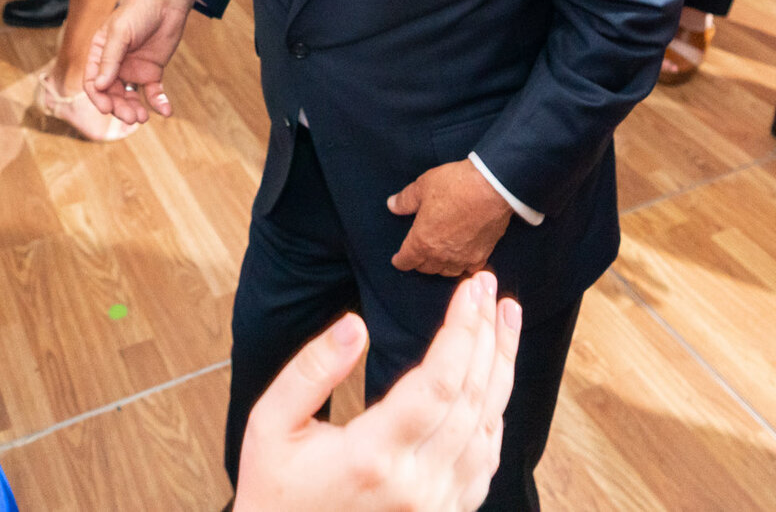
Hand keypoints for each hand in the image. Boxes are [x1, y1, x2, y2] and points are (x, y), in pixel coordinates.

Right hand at [85, 0, 196, 124]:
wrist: (168, 1)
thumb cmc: (139, 11)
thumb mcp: (120, 34)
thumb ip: (109, 60)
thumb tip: (98, 87)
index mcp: (99, 53)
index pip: (93, 82)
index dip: (98, 98)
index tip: (107, 109)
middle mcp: (114, 65)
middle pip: (111, 94)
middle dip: (119, 108)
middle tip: (132, 117)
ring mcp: (133, 69)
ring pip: (130, 97)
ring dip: (135, 109)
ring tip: (143, 118)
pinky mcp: (152, 71)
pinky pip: (153, 92)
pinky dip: (158, 103)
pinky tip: (165, 111)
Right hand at [232, 272, 520, 511]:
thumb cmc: (274, 492)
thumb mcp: (270, 425)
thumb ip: (311, 371)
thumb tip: (355, 324)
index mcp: (372, 458)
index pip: (438, 383)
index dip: (461, 330)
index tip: (470, 286)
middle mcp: (416, 486)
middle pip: (472, 399)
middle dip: (487, 335)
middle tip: (490, 287)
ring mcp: (436, 507)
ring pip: (488, 428)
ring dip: (502, 369)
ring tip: (506, 320)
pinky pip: (485, 462)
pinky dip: (495, 415)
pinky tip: (495, 382)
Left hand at [387, 160, 514, 277]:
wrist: (492, 187)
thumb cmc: (455, 185)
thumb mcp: (423, 186)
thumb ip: (405, 200)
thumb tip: (392, 205)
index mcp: (422, 241)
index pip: (406, 260)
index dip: (400, 261)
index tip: (398, 260)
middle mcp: (441, 255)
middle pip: (426, 268)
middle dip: (419, 263)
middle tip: (417, 256)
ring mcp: (462, 257)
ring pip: (446, 272)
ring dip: (440, 267)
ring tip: (438, 260)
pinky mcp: (482, 255)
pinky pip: (468, 269)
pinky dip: (463, 266)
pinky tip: (462, 260)